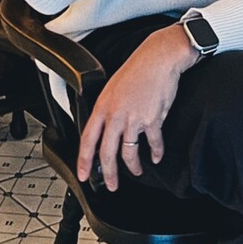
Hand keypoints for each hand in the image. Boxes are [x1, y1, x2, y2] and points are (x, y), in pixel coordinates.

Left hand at [77, 25, 198, 190]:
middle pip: (107, 153)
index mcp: (103, 107)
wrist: (158, 58)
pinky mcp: (152, 120)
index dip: (84, 161)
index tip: (83, 174)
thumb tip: (107, 128)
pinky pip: (152, 143)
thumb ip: (108, 110)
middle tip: (111, 185)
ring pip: (129, 153)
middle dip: (109, 174)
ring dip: (133, 167)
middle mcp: (116, 115)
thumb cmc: (138, 69)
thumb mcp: (113, 88)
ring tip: (137, 171)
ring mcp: (134, 119)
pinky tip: (156, 156)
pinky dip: (155, 152)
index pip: (88, 140)